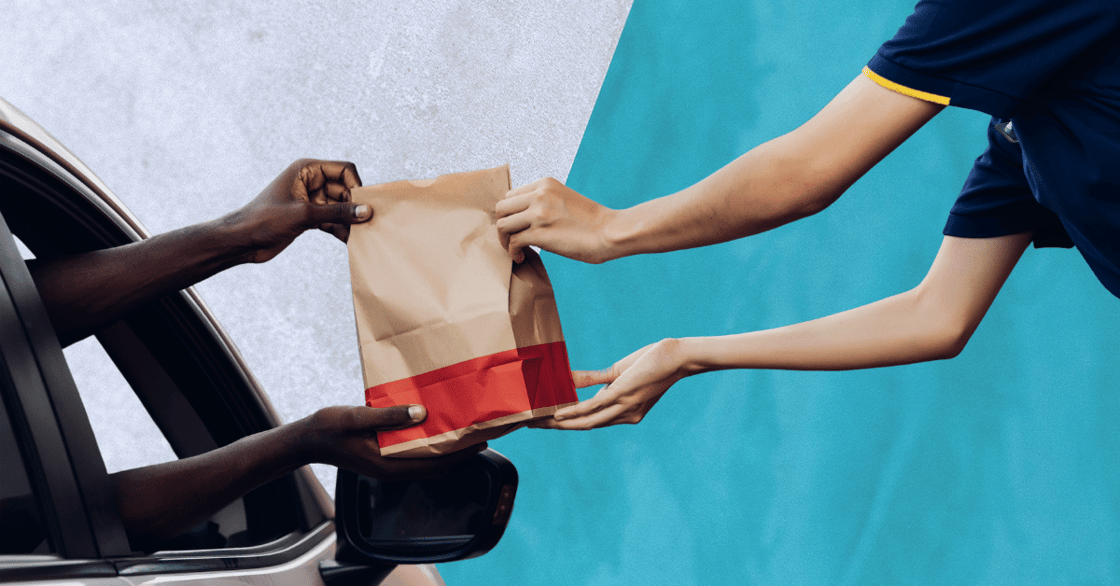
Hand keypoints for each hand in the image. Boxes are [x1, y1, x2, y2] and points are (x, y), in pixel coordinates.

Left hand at [226, 159, 368, 262]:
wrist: (241, 241)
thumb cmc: (264, 220)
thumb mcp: (304, 214)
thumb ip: (337, 212)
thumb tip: (365, 211)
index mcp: (306, 170)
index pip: (343, 170)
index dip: (356, 185)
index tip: (364, 205)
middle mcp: (310, 182)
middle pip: (345, 190)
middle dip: (355, 206)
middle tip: (367, 224)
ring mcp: (310, 201)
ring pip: (340, 207)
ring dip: (349, 220)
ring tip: (361, 236)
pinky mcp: (309, 218)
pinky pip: (332, 220)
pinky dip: (341, 229)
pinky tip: (349, 242)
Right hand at [301, 405, 484, 480]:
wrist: (308, 439)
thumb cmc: (330, 428)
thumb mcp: (358, 417)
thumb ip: (388, 417)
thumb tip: (420, 413)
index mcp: (388, 464)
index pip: (434, 464)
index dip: (460, 455)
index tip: (480, 442)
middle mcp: (392, 468)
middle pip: (435, 465)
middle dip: (459, 452)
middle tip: (478, 433)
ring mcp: (388, 465)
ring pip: (426, 460)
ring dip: (445, 448)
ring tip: (462, 429)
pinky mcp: (384, 457)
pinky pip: (414, 454)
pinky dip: (429, 443)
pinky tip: (434, 427)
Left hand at [495, 177, 618, 263]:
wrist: (610, 232)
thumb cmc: (592, 222)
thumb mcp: (565, 199)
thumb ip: (545, 201)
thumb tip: (525, 217)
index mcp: (545, 184)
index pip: (511, 195)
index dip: (511, 213)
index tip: (517, 226)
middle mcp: (539, 195)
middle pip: (501, 208)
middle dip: (504, 226)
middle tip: (511, 239)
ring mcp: (538, 213)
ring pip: (502, 225)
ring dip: (505, 240)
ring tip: (515, 250)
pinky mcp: (540, 233)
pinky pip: (513, 242)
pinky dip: (513, 252)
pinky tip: (521, 258)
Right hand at [533, 338, 689, 429]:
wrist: (677, 358)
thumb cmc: (653, 362)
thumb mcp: (620, 372)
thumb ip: (597, 379)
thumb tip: (572, 379)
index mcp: (626, 413)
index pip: (593, 421)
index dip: (570, 424)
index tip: (548, 423)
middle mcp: (625, 415)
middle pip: (585, 426)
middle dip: (558, 427)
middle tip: (534, 425)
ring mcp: (623, 407)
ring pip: (586, 421)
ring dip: (560, 423)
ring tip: (539, 422)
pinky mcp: (621, 394)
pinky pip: (592, 407)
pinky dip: (573, 412)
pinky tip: (557, 413)